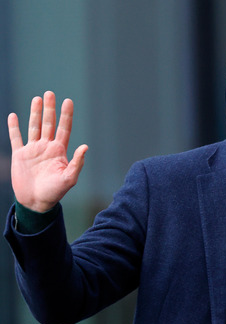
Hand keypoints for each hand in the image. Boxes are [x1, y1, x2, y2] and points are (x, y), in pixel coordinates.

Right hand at [8, 91, 87, 211]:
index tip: (68, 101)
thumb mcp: (69, 178)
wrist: (36, 202)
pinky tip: (14, 115)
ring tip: (37, 98)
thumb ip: (77, 163)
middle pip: (48, 123)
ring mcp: (33, 150)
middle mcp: (47, 147)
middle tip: (50, 93)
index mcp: (59, 151)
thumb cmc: (55, 192)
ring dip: (35, 113)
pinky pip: (16, 138)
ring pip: (34, 127)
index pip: (64, 129)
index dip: (66, 115)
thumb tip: (85, 146)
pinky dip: (14, 127)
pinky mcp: (20, 155)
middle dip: (50, 109)